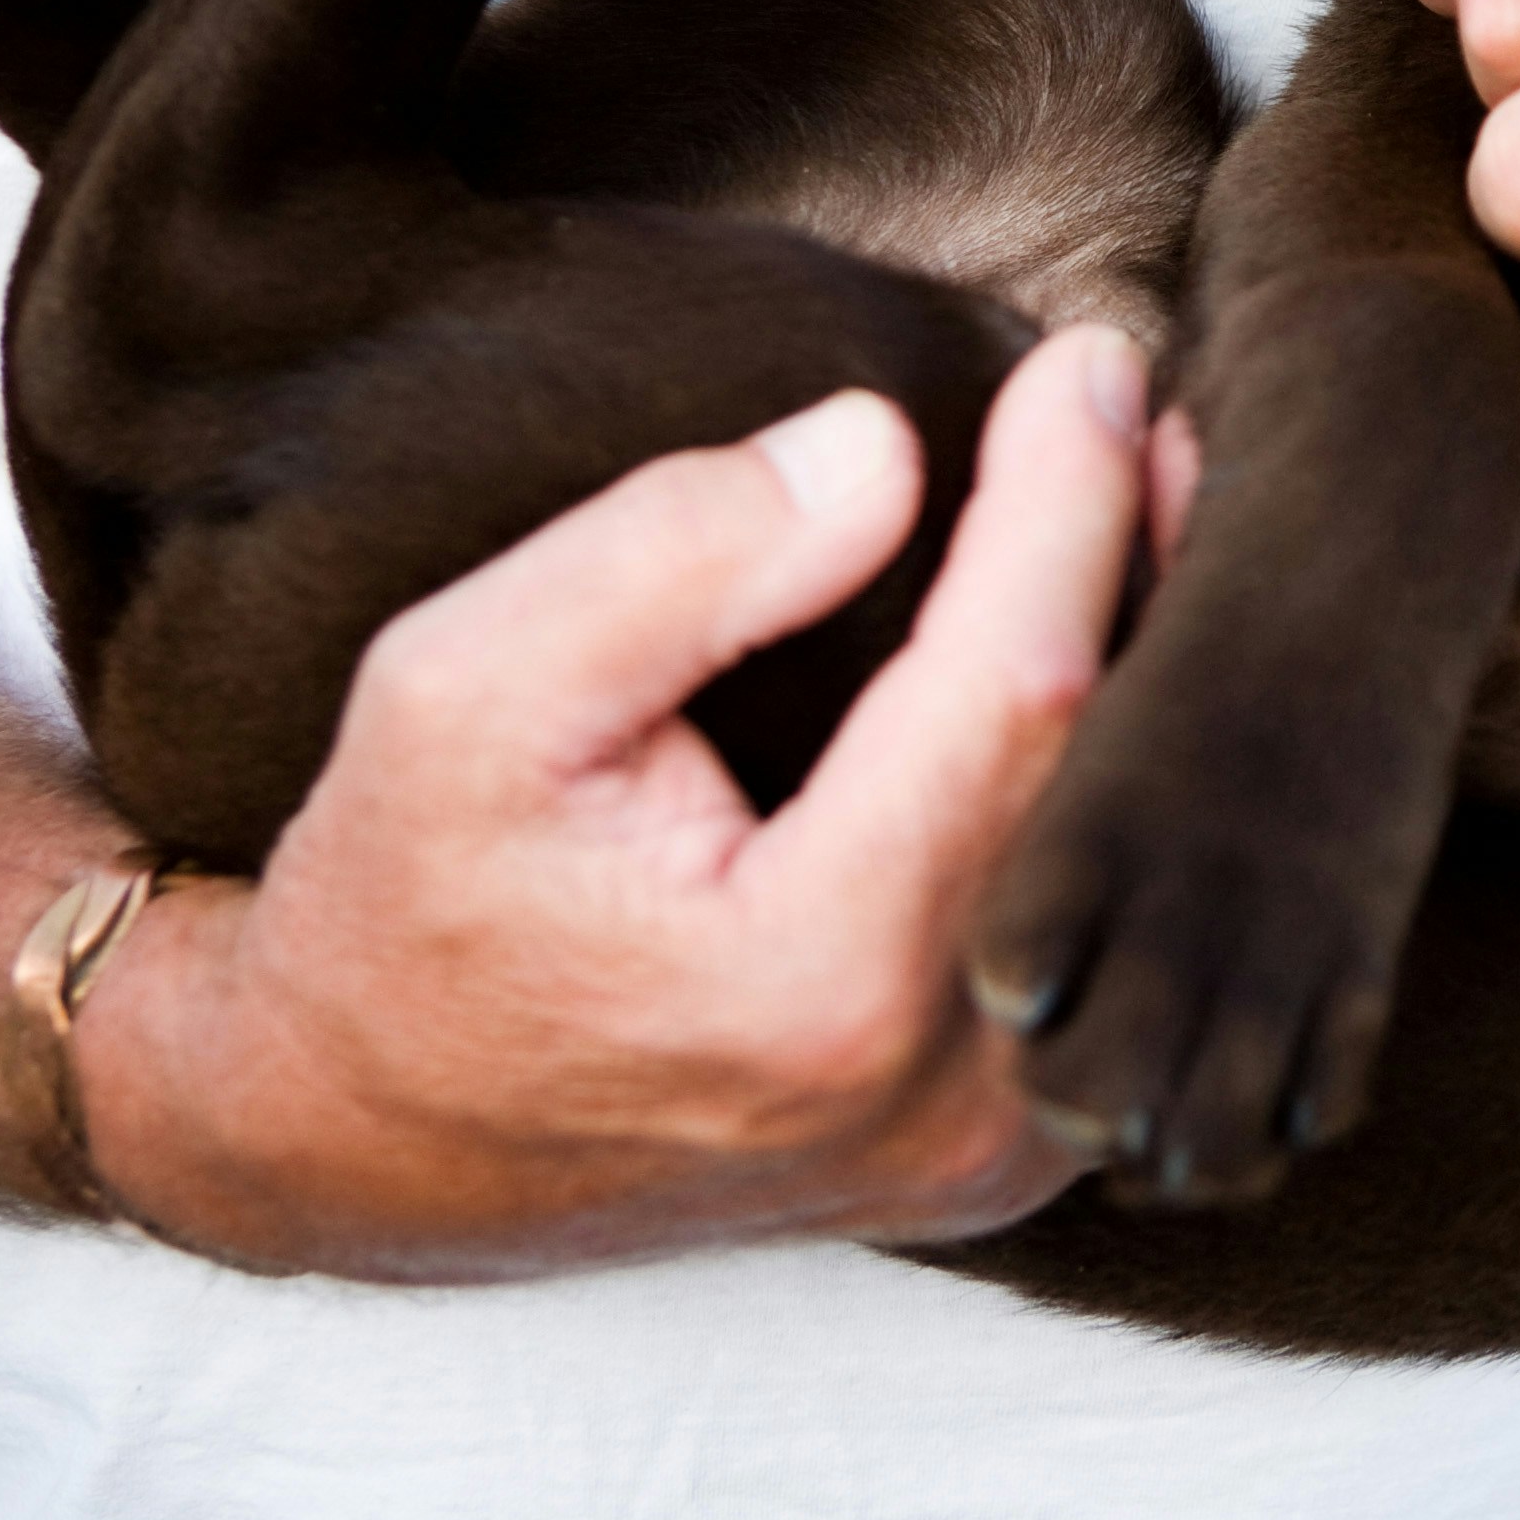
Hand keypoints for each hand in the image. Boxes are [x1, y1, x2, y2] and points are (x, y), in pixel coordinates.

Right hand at [71, 325, 1147, 1278]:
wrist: (363, 1140)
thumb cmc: (401, 903)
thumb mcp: (461, 692)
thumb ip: (673, 559)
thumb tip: (884, 453)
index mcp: (818, 977)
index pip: (1022, 685)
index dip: (1069, 500)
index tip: (1085, 360)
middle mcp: (938, 1091)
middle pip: (1119, 778)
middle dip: (1149, 569)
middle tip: (1143, 405)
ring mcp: (984, 1150)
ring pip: (1134, 865)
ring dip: (1156, 676)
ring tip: (1156, 501)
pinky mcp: (995, 1160)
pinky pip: (1108, 937)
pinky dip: (1117, 789)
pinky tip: (1120, 660)